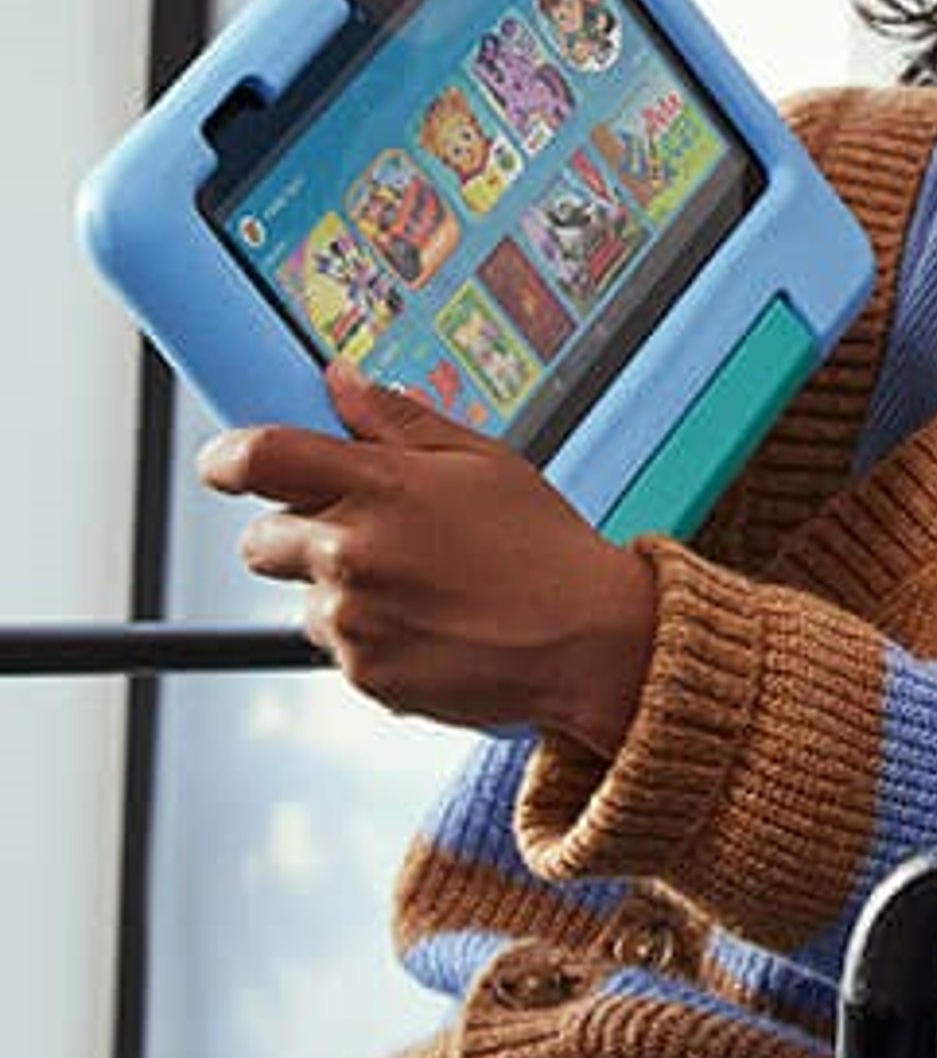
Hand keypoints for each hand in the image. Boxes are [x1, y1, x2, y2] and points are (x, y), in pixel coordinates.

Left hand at [203, 364, 658, 751]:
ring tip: (421, 584)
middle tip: (366, 532)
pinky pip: (339, 646)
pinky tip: (431, 620)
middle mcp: (352, 553)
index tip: (228, 464)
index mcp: (379, 487)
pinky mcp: (363, 673)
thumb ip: (398, 420)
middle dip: (298, 533)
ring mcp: (353, 618)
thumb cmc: (544, 547)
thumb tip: (341, 384)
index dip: (226, 458)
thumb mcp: (485, 460)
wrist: (589, 639)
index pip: (258, 457)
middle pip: (260, 540)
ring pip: (304, 596)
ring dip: (342, 588)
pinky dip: (372, 634)